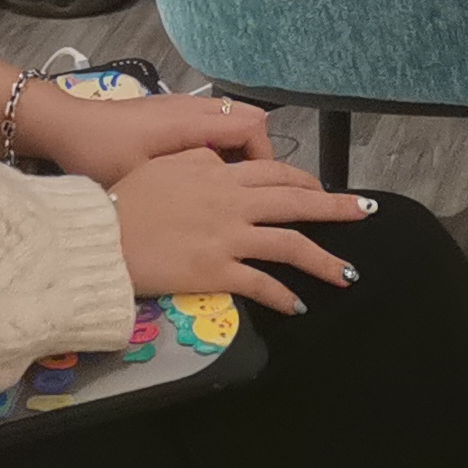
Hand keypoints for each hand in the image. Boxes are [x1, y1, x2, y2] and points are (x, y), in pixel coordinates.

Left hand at [19, 87, 269, 184]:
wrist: (64, 125)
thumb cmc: (98, 154)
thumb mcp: (138, 179)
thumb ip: (180, 186)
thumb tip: (217, 206)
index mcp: (190, 122)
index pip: (251, 127)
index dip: (264, 157)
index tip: (255, 190)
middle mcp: (192, 107)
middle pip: (249, 117)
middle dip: (257, 152)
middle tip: (246, 188)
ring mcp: (181, 104)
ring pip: (231, 116)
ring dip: (237, 146)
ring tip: (225, 182)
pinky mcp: (169, 109)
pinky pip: (212, 119)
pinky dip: (220, 141)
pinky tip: (199, 171)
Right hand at [108, 147, 373, 313]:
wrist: (102, 233)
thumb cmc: (127, 198)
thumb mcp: (169, 164)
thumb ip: (203, 163)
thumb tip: (222, 164)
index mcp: (222, 174)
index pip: (276, 173)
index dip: (305, 181)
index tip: (323, 189)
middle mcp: (234, 202)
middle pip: (296, 202)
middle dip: (336, 208)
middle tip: (365, 212)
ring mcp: (229, 238)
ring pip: (290, 245)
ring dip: (323, 260)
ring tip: (348, 273)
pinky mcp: (216, 271)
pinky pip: (260, 284)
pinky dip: (283, 296)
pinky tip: (298, 305)